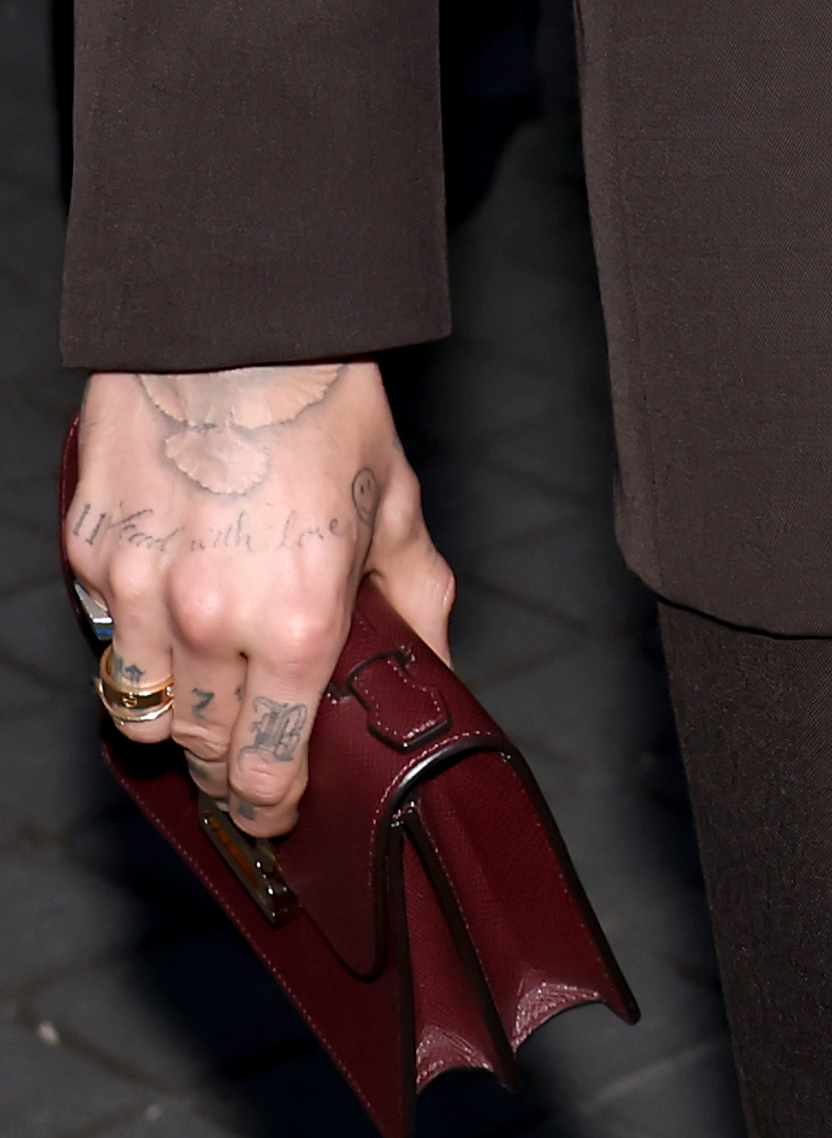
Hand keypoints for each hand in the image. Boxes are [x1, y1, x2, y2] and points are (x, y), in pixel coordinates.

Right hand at [64, 367, 448, 840]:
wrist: (239, 321)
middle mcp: (210, 622)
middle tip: (247, 758)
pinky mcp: (90, 553)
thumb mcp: (394, 510)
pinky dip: (135, 635)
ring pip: (140, 706)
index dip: (274, 809)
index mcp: (296, 624)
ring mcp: (140, 590)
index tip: (278, 815)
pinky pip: (108, 632)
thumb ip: (414, 605)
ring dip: (174, 711)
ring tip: (207, 690)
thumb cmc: (323, 406)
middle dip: (227, 766)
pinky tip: (174, 601)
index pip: (269, 769)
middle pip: (199, 750)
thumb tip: (434, 674)